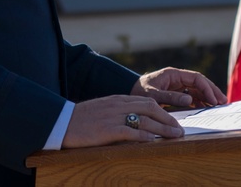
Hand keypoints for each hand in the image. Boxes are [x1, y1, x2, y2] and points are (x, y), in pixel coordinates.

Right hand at [62, 95, 182, 147]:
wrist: (60, 121)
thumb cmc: (81, 118)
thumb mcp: (102, 110)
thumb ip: (118, 112)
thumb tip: (134, 122)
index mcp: (118, 99)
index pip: (147, 101)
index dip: (163, 111)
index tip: (173, 121)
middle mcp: (119, 105)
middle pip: (151, 108)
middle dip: (168, 119)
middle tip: (180, 130)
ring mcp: (113, 117)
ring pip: (145, 121)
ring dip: (163, 129)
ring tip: (175, 136)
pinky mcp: (106, 130)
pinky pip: (129, 132)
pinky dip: (143, 136)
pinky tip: (153, 141)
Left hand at [131, 67, 227, 108]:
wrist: (128, 96)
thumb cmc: (138, 93)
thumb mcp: (152, 96)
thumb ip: (170, 97)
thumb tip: (189, 100)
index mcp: (173, 74)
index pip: (196, 78)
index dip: (207, 88)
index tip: (214, 99)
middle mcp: (177, 78)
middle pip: (200, 83)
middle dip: (212, 91)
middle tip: (223, 102)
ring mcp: (177, 86)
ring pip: (197, 90)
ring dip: (207, 97)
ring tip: (217, 106)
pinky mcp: (175, 93)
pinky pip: (191, 96)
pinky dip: (199, 101)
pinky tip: (205, 108)